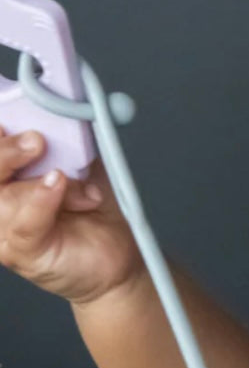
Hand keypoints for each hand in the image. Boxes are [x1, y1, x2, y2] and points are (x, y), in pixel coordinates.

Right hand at [0, 129, 143, 303]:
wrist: (118, 260)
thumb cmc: (94, 214)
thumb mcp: (82, 166)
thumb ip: (67, 140)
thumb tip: (66, 108)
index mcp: (4, 175)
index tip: (7, 117)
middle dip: (4, 150)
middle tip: (36, 141)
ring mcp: (3, 230)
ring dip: (37, 180)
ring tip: (64, 176)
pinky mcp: (21, 252)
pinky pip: (22, 222)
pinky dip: (40, 199)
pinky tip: (56, 185)